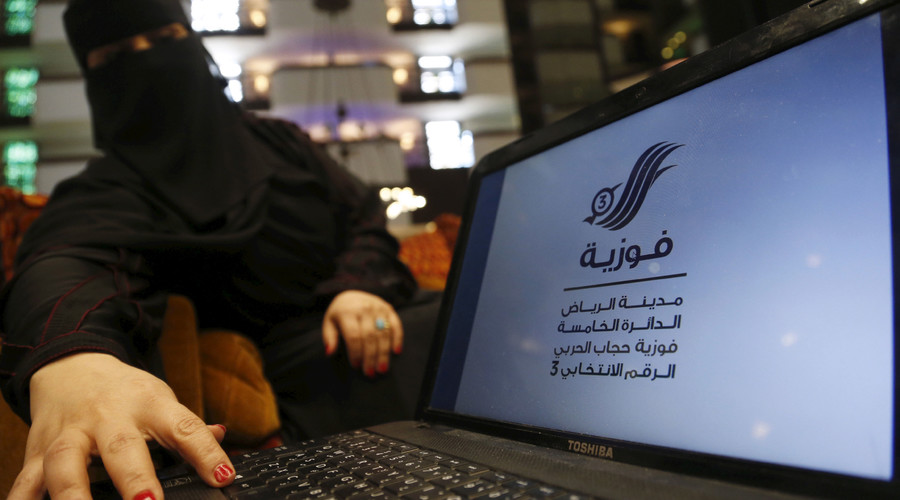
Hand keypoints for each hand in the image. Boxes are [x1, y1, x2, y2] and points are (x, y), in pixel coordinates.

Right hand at [9, 352, 233, 499]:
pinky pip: (26, 478)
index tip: (224, 477)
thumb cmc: (126, 393)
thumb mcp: (162, 400)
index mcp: (149, 404)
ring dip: (74, 494)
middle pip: (121, 446)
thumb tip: (221, 436)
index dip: (206, 453)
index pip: (184, 428)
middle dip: (134, 477)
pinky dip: (23, 499)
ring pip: (66, 462)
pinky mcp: (38, 449)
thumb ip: (189, 428)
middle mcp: (108, 416)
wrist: (73, 366)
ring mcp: (70, 433)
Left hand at [322, 290, 402, 377]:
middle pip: (370, 337)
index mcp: (348, 312)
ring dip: (384, 353)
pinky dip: (398, 338)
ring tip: (382, 368)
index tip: (356, 366)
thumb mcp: (329, 322)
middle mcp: (365, 309)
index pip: (354, 336)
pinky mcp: (389, 309)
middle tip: (370, 373)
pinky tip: (396, 352)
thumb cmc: (340, 313)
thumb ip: (329, 337)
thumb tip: (330, 352)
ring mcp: (379, 308)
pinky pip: (396, 325)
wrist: (352, 293)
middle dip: (371, 357)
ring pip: (384, 333)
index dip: (356, 353)